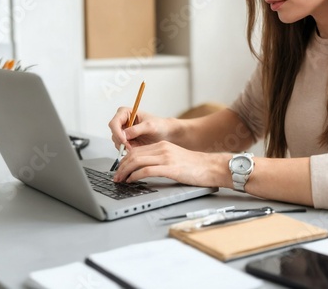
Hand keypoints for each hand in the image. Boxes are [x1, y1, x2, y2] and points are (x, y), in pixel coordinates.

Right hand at [108, 107, 174, 149]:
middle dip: (121, 141)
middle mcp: (122, 122)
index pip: (114, 123)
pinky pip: (121, 147)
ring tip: (136, 147)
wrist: (165, 133)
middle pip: (114, 133)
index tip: (124, 140)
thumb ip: (136, 129)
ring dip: (124, 146)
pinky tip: (136, 148)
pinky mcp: (126, 140)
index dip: (117, 132)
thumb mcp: (150, 126)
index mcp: (126, 113)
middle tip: (131, 146)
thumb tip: (125, 134)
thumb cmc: (159, 126)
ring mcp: (123, 132)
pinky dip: (127, 149)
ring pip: (116, 141)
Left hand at [112, 140, 231, 187]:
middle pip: (133, 155)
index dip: (124, 160)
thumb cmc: (195, 166)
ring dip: (125, 172)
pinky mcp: (170, 168)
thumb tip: (144, 169)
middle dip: (121, 166)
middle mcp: (162, 149)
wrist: (212, 167)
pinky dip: (135, 176)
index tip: (119, 169)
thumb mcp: (175, 158)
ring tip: (120, 180)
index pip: (136, 150)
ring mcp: (166, 158)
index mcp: (162, 145)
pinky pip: (147, 170)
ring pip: (137, 161)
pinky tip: (131, 181)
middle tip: (115, 176)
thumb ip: (160, 160)